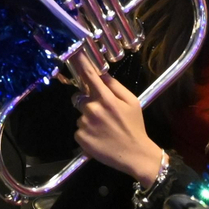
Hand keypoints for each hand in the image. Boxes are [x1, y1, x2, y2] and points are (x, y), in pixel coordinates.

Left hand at [70, 53, 165, 184]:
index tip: (73, 53)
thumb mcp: (132, 102)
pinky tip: (99, 137)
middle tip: (103, 113)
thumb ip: (115, 86)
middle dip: (88, 102)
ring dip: (88, 118)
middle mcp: (92, 109)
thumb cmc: (134, 126)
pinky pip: (79, 129)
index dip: (81, 64)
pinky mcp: (80, 137)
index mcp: (106, 99)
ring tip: (103, 128)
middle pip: (80, 98)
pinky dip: (86, 132)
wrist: (135, 155)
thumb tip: (102, 73)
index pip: (89, 77)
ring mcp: (85, 124)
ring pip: (80, 114)